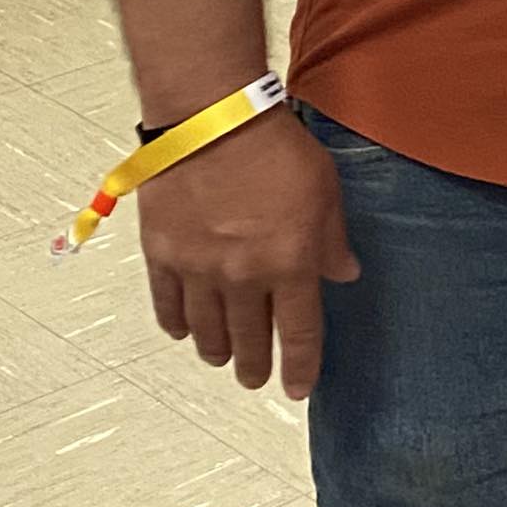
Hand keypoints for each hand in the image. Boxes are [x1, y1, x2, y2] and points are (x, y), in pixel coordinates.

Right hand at [137, 108, 357, 400]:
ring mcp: (198, 268)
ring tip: (220, 358)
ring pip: (206, 329)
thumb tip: (343, 273)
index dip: (299, 367)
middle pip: (248, 339)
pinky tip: (182, 331)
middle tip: (255, 378)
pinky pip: (167, 302)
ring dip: (215, 349)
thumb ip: (332, 240)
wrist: (211, 117)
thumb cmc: (274, 146)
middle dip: (254, 365)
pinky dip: (175, 322)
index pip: (298, 333)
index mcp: (290, 265)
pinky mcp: (162, 252)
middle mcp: (243, 278)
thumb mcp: (325, 190)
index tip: (297, 388)